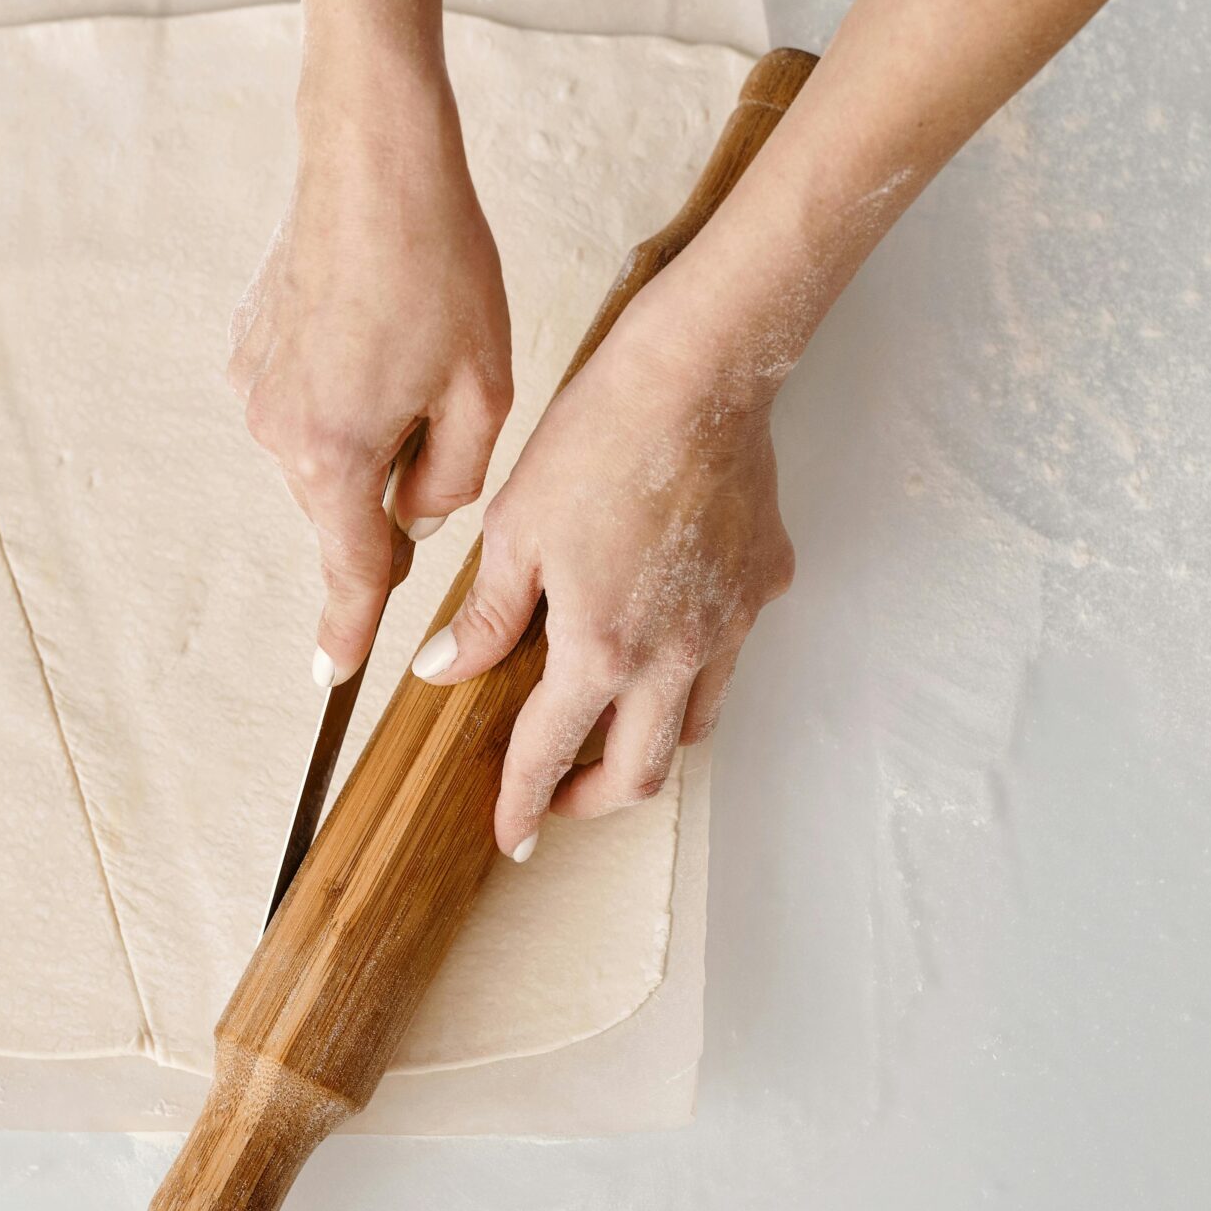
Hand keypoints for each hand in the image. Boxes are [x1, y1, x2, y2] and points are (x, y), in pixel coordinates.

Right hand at [229, 65, 513, 683]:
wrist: (371, 161)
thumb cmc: (437, 266)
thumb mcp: (483, 389)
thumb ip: (455, 482)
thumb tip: (416, 516)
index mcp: (338, 454)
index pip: (352, 570)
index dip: (349, 630)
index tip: (332, 679)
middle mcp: (277, 433)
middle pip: (345, 505)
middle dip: (393, 485)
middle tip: (444, 404)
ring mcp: (253, 390)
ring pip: (327, 452)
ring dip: (370, 429)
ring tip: (409, 349)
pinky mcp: (247, 350)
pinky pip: (304, 402)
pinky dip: (341, 387)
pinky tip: (372, 328)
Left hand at [410, 263, 793, 857]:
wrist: (697, 374)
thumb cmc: (599, 438)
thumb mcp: (514, 530)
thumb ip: (486, 616)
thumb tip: (447, 669)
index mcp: (602, 648)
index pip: (548, 753)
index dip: (523, 803)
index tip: (510, 835)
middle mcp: (676, 655)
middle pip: (643, 773)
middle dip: (593, 799)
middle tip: (557, 797)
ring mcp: (730, 624)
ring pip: (695, 724)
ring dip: (649, 744)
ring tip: (608, 729)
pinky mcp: (763, 586)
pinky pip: (729, 653)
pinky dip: (692, 670)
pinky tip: (661, 635)